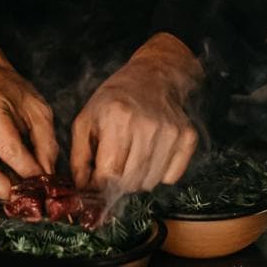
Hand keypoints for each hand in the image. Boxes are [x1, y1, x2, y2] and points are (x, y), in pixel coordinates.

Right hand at [0, 41, 57, 198]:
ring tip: (21, 189)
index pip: (9, 150)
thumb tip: (47, 174)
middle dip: (6, 190)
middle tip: (28, 196)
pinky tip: (10, 179)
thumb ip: (46, 142)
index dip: (28, 171)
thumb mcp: (38, 109)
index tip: (44, 182)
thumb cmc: (12, 91)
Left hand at [70, 32, 202, 192]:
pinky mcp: (187, 138)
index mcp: (117, 117)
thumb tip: (83, 190)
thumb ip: (79, 157)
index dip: (99, 182)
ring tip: (133, 157)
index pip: (108, 173)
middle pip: (129, 182)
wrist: (153, 76)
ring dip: (138, 179)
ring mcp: (170, 132)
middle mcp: (146, 125)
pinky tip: (152, 154)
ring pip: (150, 183)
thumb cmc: (115, 99)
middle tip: (116, 166)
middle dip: (118, 182)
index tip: (98, 177)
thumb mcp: (86, 119)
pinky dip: (160, 174)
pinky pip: (171, 178)